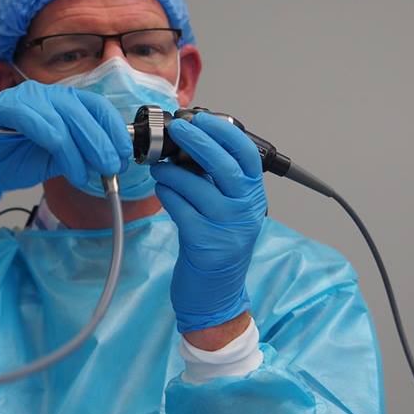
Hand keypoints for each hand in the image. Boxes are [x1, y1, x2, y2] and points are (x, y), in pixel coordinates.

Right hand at [0, 81, 132, 203]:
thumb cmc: (20, 159)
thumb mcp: (63, 158)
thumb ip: (85, 153)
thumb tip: (115, 159)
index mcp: (67, 102)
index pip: (99, 107)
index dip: (115, 130)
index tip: (125, 156)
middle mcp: (49, 94)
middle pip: (84, 113)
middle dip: (101, 144)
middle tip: (110, 169)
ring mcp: (26, 97)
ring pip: (63, 120)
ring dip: (78, 151)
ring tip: (84, 175)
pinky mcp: (3, 106)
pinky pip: (34, 121)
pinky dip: (54, 144)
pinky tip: (63, 166)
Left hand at [150, 112, 266, 332]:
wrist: (216, 295)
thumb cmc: (218, 247)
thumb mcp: (228, 211)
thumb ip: (217, 181)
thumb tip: (191, 142)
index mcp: (253, 197)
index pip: (247, 155)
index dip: (225, 131)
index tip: (203, 118)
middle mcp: (245, 211)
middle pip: (224, 165)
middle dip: (197, 141)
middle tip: (177, 130)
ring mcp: (226, 228)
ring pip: (195, 185)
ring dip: (171, 171)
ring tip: (160, 169)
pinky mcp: (203, 244)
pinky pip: (179, 207)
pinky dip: (166, 194)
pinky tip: (162, 191)